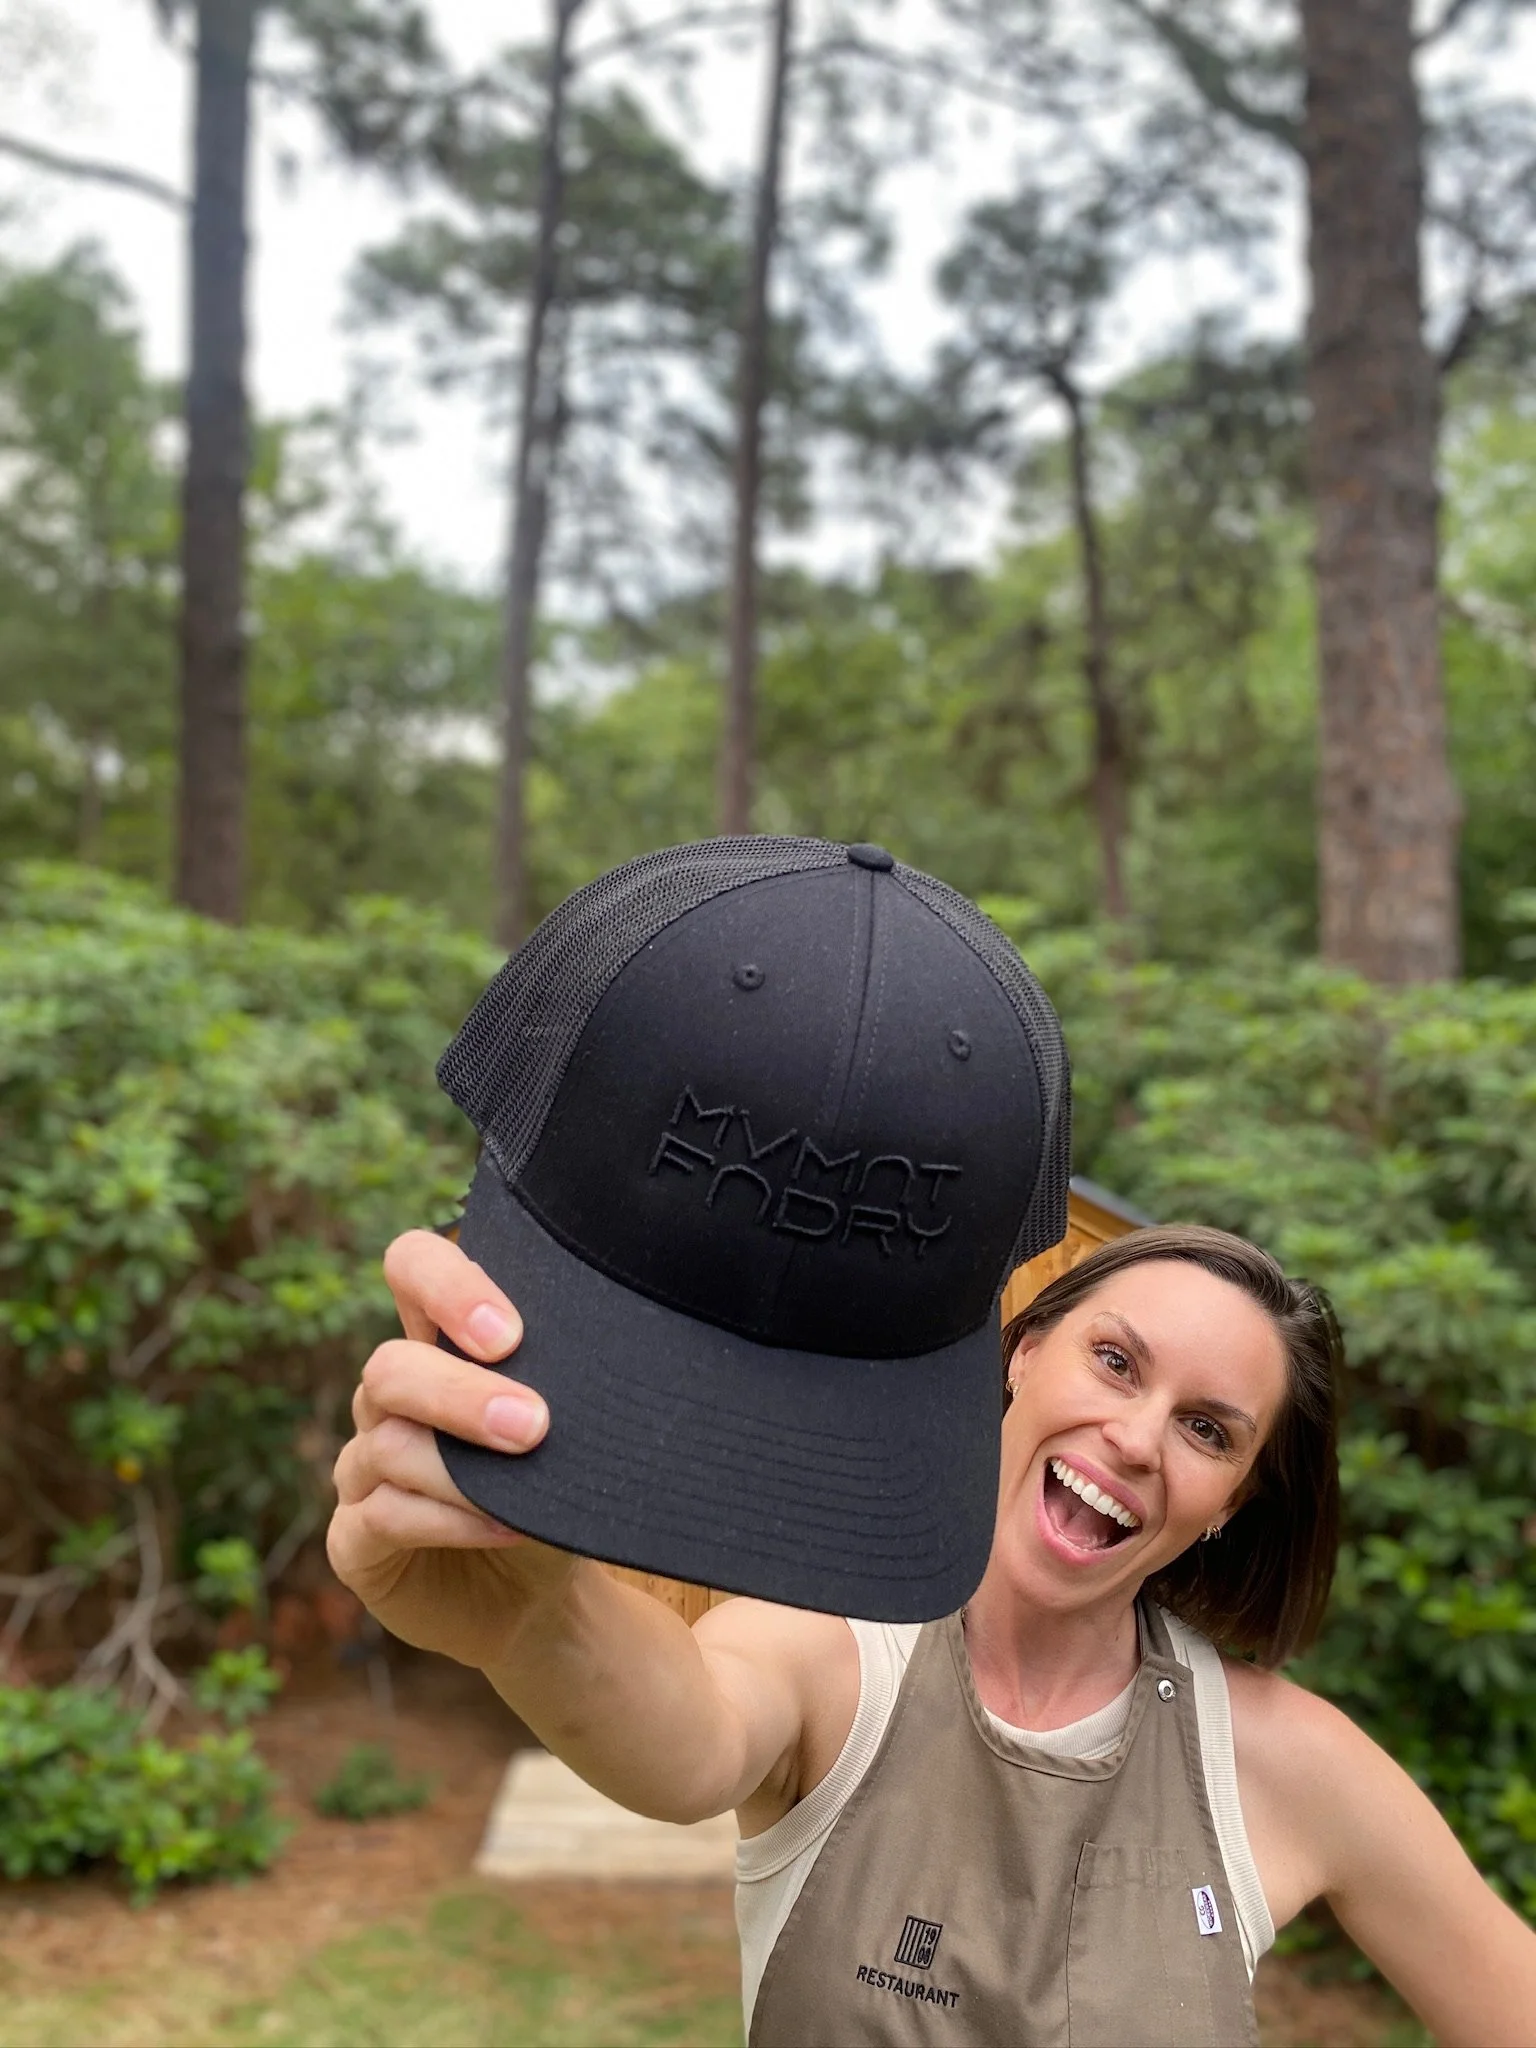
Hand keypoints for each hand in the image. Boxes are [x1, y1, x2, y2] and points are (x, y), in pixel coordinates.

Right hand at [327, 1229, 575, 1668]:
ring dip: (462, 1470)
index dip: (446, 1284)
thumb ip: (561, 1385)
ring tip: (525, 1493)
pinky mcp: (354, 1540)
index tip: (508, 1333)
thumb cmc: (555, 1492)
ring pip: (389, 1447)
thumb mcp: (567, 1431)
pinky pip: (384, 1516)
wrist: (542, 1598)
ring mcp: (363, 1470)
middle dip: (460, 1394)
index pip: (412, 1266)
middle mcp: (389, 1398)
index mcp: (438, 1344)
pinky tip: (503, 1529)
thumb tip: (595, 1364)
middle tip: (534, 1425)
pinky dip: (449, 1521)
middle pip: (390, 1366)